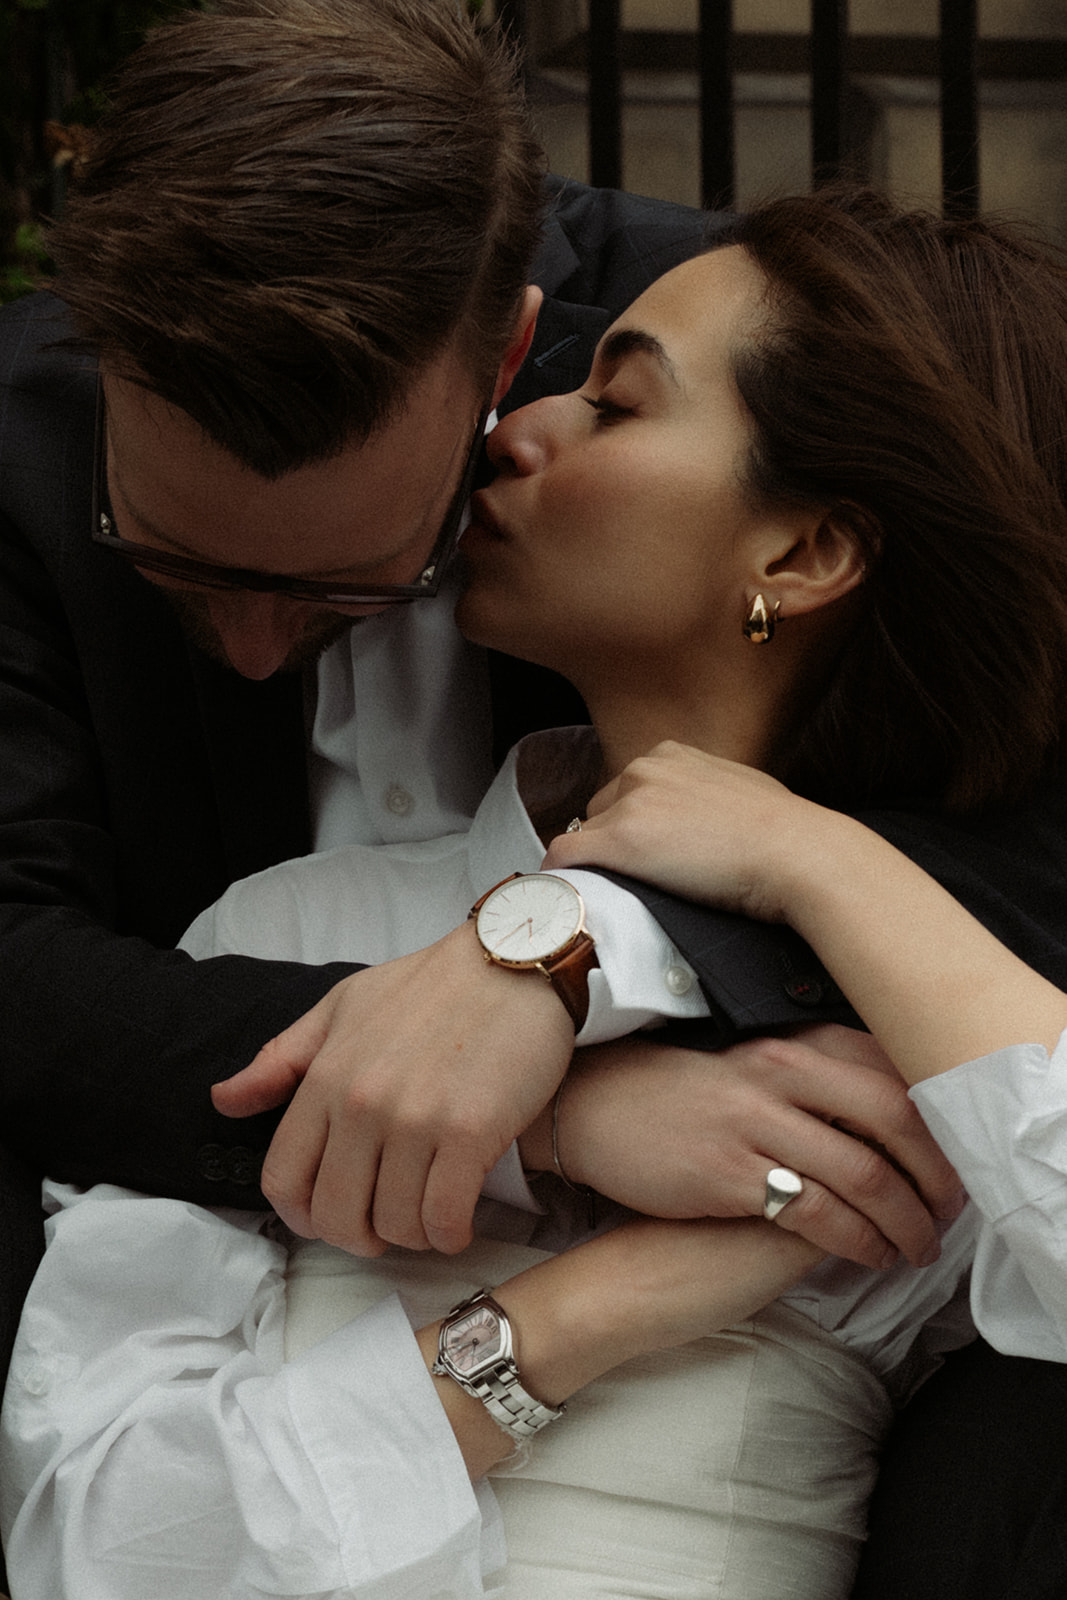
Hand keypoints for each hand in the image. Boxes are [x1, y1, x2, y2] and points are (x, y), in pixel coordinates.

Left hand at [212, 923, 573, 1255]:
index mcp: (326, 1077)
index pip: (283, 1178)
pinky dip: (450, 1233)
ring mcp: (417, 1120)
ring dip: (411, 1235)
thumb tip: (223, 1099)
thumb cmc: (431, 984)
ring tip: (427, 1215)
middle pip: (336, 1215)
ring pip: (395, 1225)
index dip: (301, 1215)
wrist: (513, 961)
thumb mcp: (342, 1007)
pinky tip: (459, 1220)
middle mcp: (363, 1103)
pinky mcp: (472, 1132)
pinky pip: (445, 1218)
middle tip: (383, 1227)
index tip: (327, 1218)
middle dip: (358, 1237)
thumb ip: (281, 1060)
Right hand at [521, 1025, 962, 1269]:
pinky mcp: (729, 1173)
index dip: (933, 1124)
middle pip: (893, 1120)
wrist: (591, 1111)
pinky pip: (817, 1213)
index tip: (950, 1162)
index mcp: (790, 1043)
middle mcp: (780, 1073)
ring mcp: (755, 1122)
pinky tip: (870, 1257)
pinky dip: (858, 1241)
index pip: (890, 1074)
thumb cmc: (674, 1094)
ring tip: (916, 1248)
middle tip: (947, 1212)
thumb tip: (877, 1116)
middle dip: (933, 1175)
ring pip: (864, 1174)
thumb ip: (809, 1080)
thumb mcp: (745, 1065)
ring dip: (905, 1220)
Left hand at [542, 740, 811, 921]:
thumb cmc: (783, 832)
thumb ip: (707, 793)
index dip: (634, 824)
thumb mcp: (740, 790)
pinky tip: (572, 897)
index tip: (647, 852)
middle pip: (602, 810)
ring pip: (587, 836)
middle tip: (643, 878)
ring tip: (622, 893)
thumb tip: (700, 823)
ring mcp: (629, 803)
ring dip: (599, 864)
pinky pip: (565, 856)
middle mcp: (644, 769)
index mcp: (672, 754)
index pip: (628, 789)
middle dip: (615, 841)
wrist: (796, 853)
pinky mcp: (619, 841)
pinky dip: (563, 877)